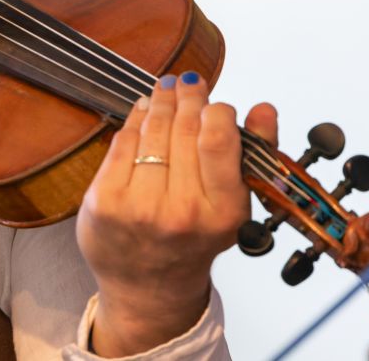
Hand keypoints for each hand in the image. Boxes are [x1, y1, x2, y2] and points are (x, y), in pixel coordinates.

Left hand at [76, 71, 277, 356]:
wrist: (148, 286)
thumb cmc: (194, 239)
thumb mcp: (234, 205)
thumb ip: (254, 153)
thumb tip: (263, 109)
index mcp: (222, 212)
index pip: (218, 142)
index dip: (216, 111)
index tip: (215, 103)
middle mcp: (181, 211)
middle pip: (182, 130)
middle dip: (186, 97)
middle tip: (188, 82)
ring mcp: (139, 206)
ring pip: (152, 132)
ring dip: (159, 101)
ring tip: (165, 89)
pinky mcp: (106, 200)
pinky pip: (122, 143)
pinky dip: (134, 121)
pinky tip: (142, 111)